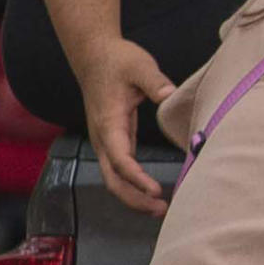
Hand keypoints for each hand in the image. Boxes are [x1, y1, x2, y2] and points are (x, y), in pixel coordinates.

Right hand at [73, 36, 179, 218]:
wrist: (94, 55)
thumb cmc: (117, 60)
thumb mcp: (139, 65)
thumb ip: (155, 81)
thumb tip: (169, 95)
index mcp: (108, 122)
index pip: (120, 157)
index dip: (136, 177)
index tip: (156, 190)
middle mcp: (103, 137)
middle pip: (112, 178)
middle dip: (134, 198)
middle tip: (162, 209)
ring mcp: (105, 141)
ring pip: (114, 178)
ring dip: (134, 196)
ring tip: (160, 208)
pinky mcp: (112, 140)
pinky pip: (119, 170)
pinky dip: (133, 185)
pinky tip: (151, 191)